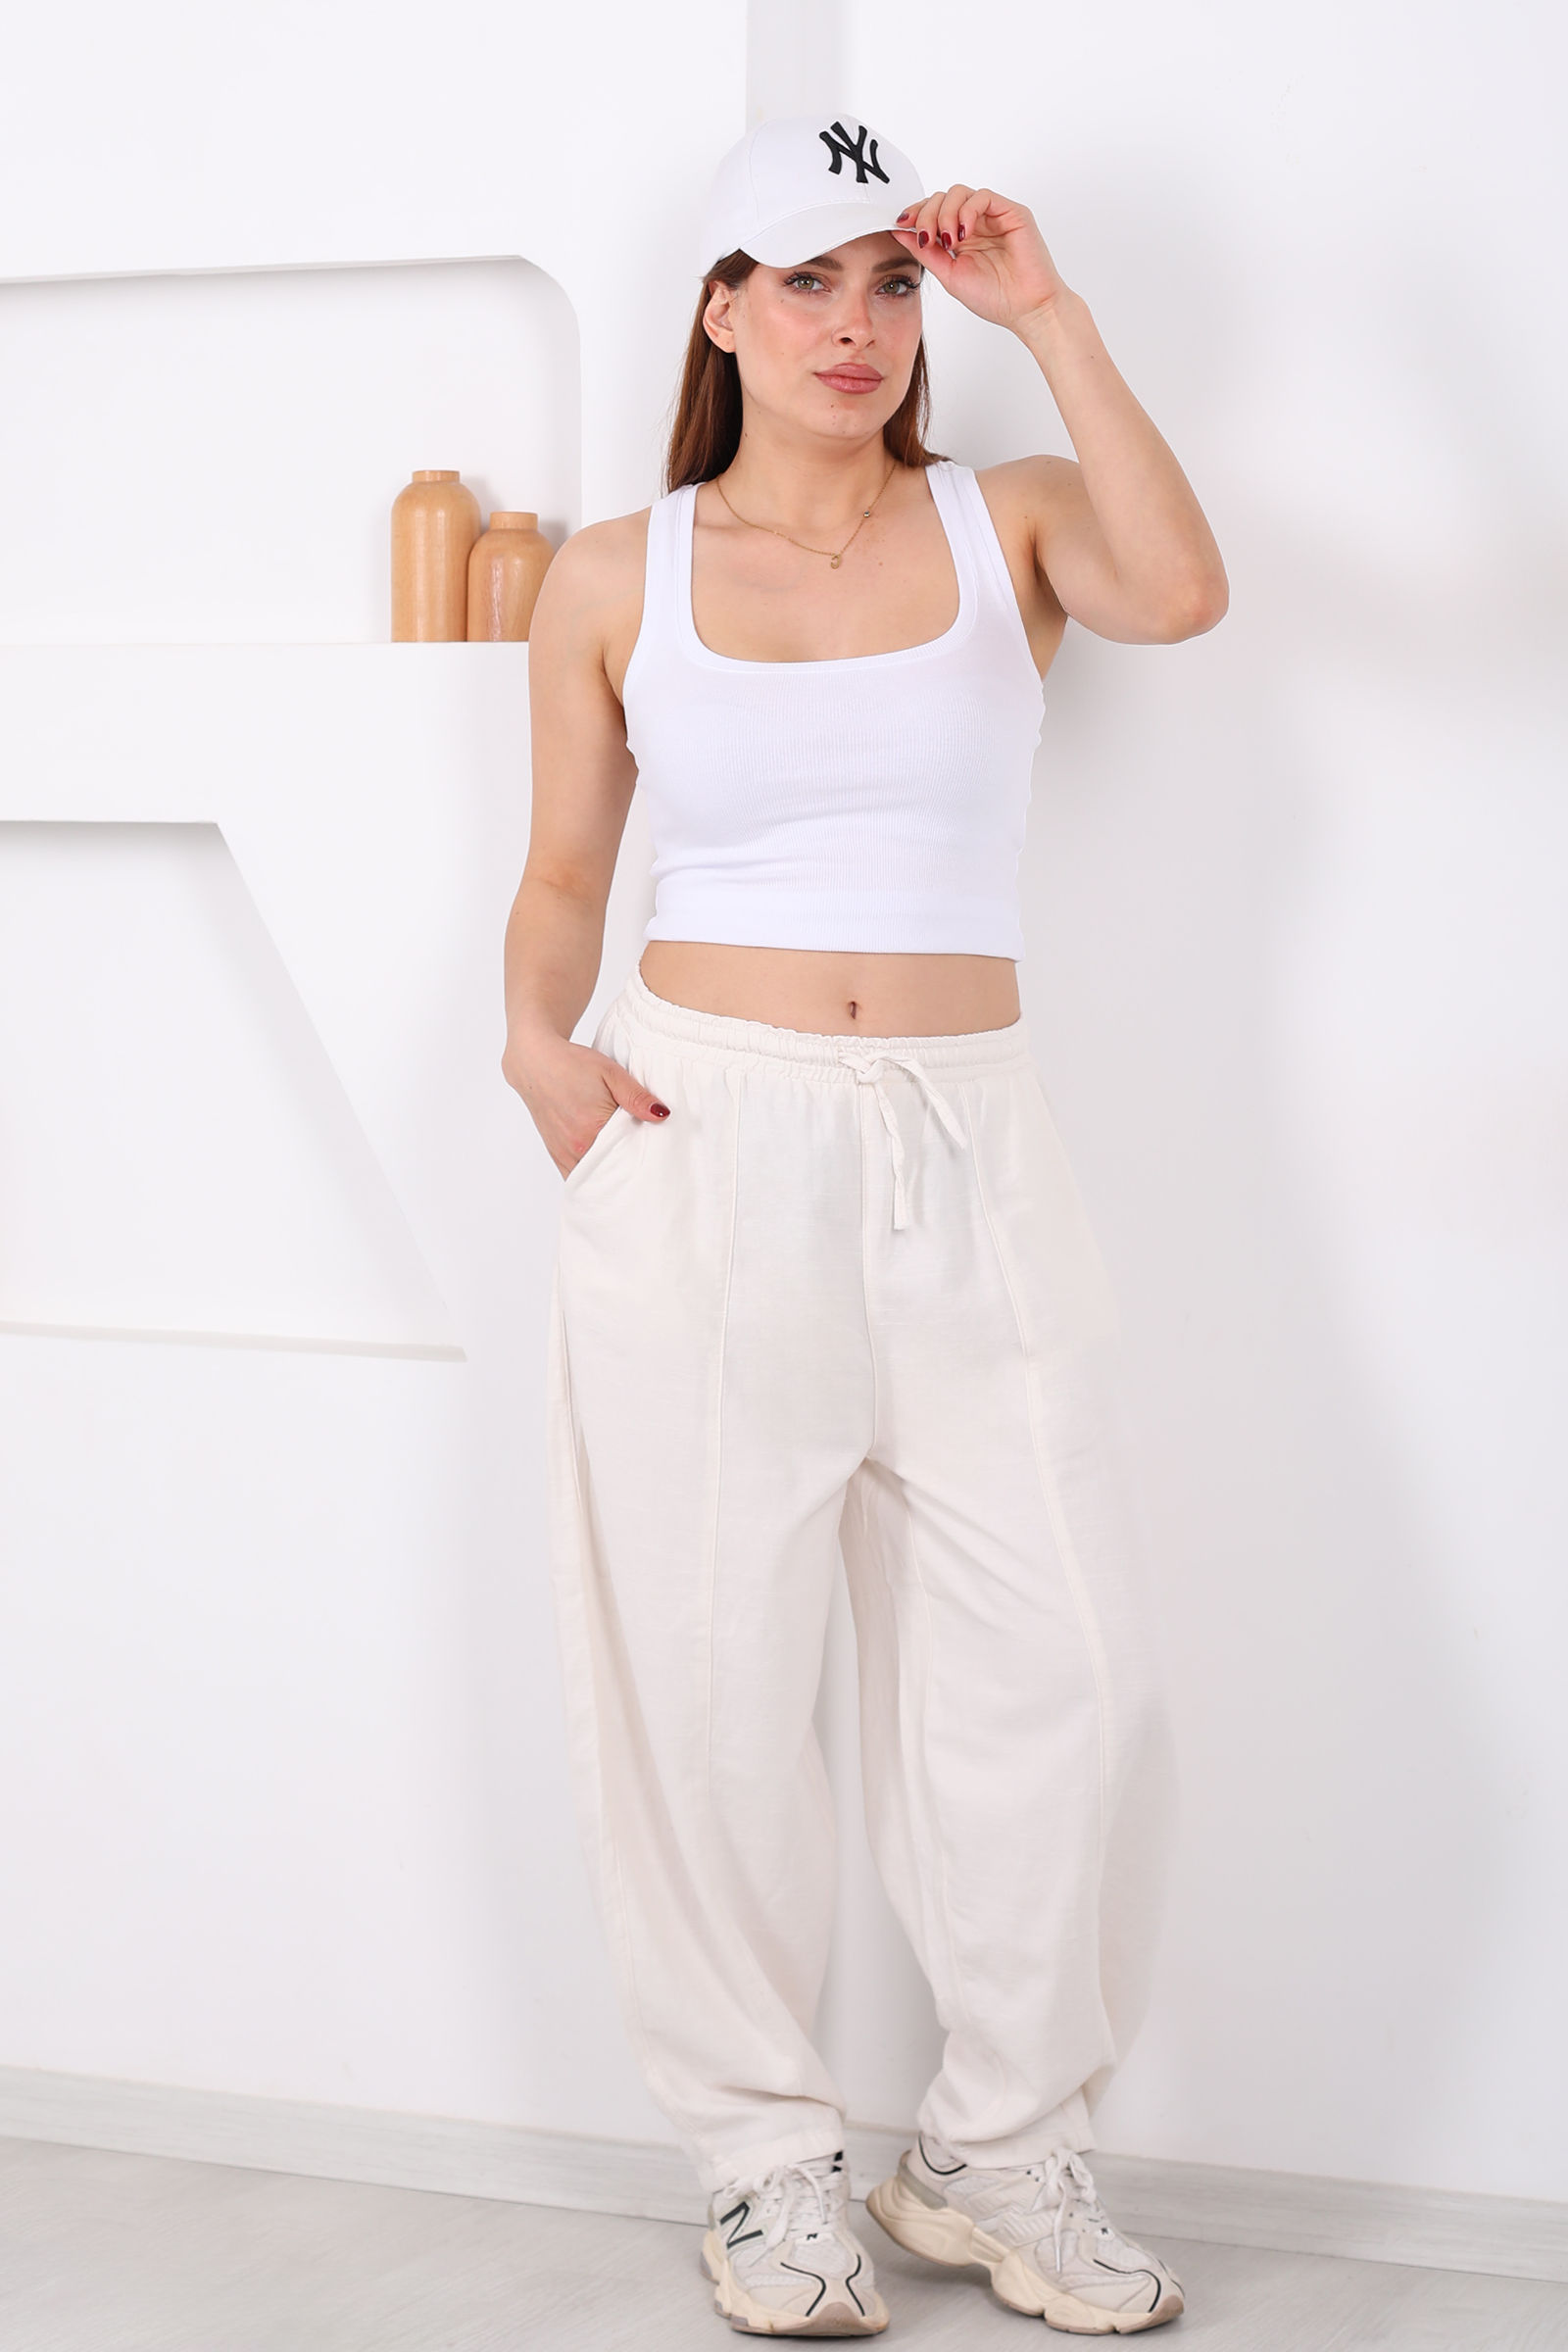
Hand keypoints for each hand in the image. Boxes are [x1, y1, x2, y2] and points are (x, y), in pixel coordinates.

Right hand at [501, 1032, 669, 1177]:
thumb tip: (662, 1115)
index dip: (643, 1158)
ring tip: (627, 1166)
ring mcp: (564, 1153)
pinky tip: (605, 1170)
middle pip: (612, 1169)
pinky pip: (577, 1176)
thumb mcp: (611, 1073)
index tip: (655, 1157)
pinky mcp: (556, 1154)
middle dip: (628, 1169)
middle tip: (645, 1164)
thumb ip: (637, 1097)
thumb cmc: (573, 1065)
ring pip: (594, 1175)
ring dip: (610, 1172)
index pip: (628, 1156)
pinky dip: (592, 1175)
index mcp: (592, 1128)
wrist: (536, 1063)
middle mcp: (576, 1146)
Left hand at [890, 186, 1068, 336]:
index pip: (933, 211)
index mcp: (960, 237)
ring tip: (948, 241)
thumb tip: (899, 231)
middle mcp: (975, 223)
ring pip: (959, 193)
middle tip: (927, 238)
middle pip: (942, 198)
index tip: (901, 224)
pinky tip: (963, 233)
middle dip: (927, 214)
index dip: (915, 213)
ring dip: (945, 213)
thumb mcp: (949, 275)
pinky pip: (982, 197)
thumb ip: (926, 252)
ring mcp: (993, 216)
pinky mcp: (1011, 212)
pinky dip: (967, 211)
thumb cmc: (995, 298)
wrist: (1026, 310)